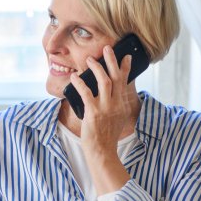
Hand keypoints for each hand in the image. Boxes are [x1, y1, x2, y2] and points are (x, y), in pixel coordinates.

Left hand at [66, 45, 138, 195]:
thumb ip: (116, 104)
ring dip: (96, 68)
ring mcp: (106, 109)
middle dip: (111, 61)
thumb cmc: (106, 136)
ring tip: (89, 60)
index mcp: (123, 106)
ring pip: (104, 81)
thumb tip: (112, 91)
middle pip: (116, 77)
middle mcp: (117, 105)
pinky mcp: (94, 113)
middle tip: (106, 48)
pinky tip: (74, 77)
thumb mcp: (117, 119)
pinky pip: (86, 92)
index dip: (125, 68)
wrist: (102, 152)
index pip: (125, 82)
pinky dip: (80, 83)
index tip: (126, 56)